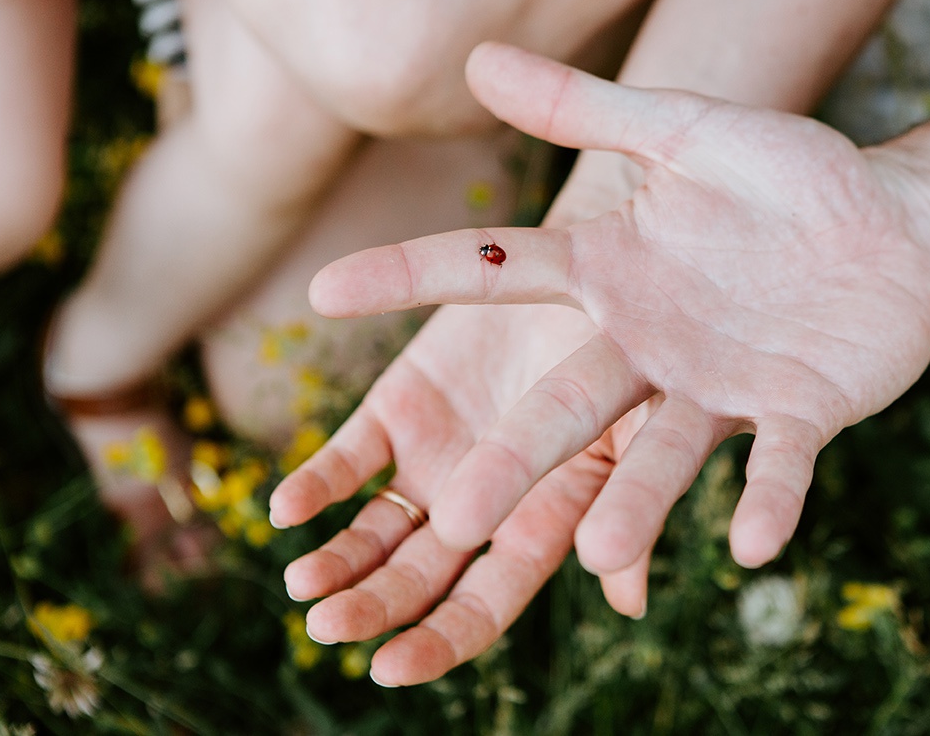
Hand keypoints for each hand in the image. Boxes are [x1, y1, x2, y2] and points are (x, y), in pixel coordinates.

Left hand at [269, 302, 661, 684]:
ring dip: (336, 560)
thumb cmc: (630, 351)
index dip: (441, 638)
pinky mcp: (398, 411)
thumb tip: (629, 602)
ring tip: (304, 580)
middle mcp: (480, 506)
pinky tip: (288, 507)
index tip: (389, 666)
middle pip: (418, 578)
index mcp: (538, 522)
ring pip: (374, 533)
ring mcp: (435, 462)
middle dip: (373, 606)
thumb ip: (631, 502)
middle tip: (327, 626)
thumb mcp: (641, 422)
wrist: (584, 264)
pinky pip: (348, 460)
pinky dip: (315, 484)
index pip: (483, 602)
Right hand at [310, 43, 929, 574]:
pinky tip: (750, 544)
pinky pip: (778, 465)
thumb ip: (587, 105)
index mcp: (609, 273)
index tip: (321, 287)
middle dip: (518, 454)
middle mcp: (647, 344)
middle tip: (453, 515)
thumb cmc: (789, 179)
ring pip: (662, 453)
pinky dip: (767, 501)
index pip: (496, 269)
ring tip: (601, 554)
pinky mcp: (798, 413)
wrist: (897, 227)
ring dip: (635, 504)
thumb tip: (475, 57)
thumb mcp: (688, 129)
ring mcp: (721, 387)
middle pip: (568, 401)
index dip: (411, 274)